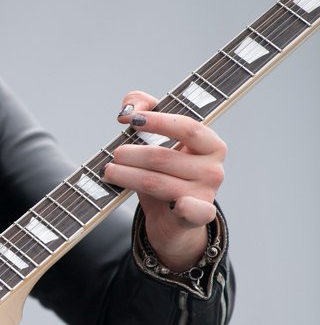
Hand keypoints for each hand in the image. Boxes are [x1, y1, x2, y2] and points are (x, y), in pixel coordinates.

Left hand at [103, 91, 225, 271]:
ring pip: (156, 182)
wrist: (172, 217)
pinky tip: (176, 205)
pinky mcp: (198, 217)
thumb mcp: (156, 136)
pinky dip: (186, 208)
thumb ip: (143, 107)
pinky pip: (193, 211)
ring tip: (110, 171)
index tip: (132, 121)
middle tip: (114, 154)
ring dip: (126, 176)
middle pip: (162, 157)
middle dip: (131, 154)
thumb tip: (129, 109)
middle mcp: (213, 169)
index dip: (158, 121)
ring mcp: (206, 194)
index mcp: (211, 145)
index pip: (187, 127)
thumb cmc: (165, 172)